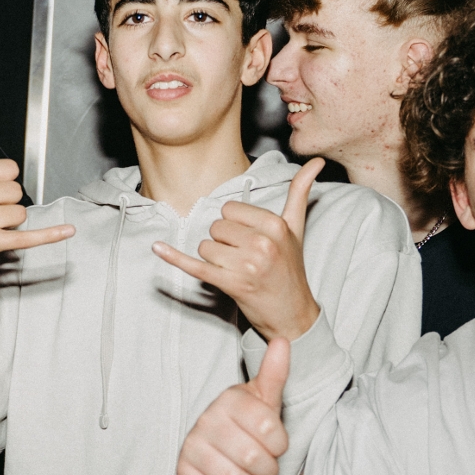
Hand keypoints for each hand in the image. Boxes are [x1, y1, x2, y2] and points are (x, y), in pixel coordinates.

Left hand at [153, 157, 323, 341]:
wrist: (293, 313)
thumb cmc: (291, 269)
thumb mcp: (297, 228)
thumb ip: (300, 192)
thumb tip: (316, 161)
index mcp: (275, 225)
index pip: (229, 210)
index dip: (234, 225)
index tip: (250, 240)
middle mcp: (262, 244)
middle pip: (216, 228)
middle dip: (223, 243)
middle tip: (245, 258)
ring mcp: (246, 266)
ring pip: (205, 247)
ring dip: (214, 260)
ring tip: (237, 270)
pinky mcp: (232, 285)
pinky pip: (195, 266)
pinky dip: (175, 258)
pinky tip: (158, 247)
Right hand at [177, 338, 289, 474]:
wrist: (218, 459)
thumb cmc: (248, 429)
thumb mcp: (265, 402)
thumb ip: (275, 376)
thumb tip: (283, 342)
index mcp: (229, 400)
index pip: (270, 429)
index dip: (280, 444)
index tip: (276, 444)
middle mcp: (205, 420)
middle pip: (253, 458)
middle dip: (267, 468)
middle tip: (265, 465)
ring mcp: (190, 448)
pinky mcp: (182, 474)